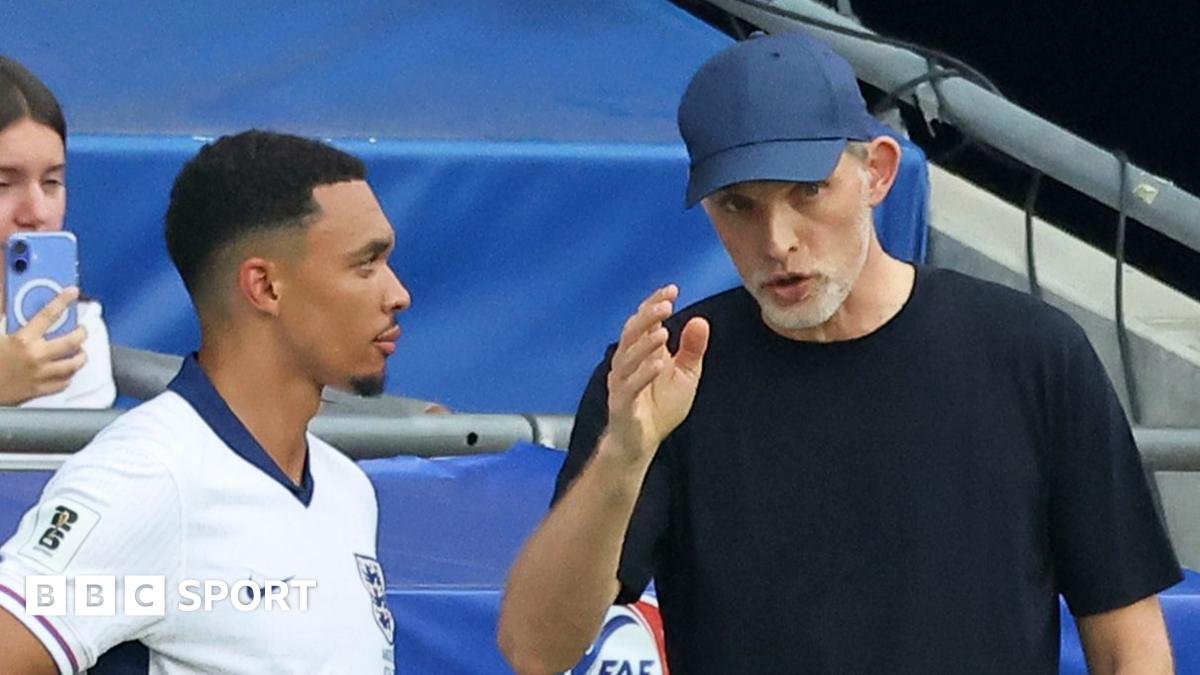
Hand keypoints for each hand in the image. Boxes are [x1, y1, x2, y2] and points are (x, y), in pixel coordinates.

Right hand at [0, 287, 87, 404]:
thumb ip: (4, 318)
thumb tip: (7, 301)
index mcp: (22, 340)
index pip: (48, 314)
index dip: (62, 300)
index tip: (71, 293)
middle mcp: (36, 357)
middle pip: (72, 342)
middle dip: (81, 333)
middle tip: (81, 329)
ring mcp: (40, 375)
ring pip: (73, 364)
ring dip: (80, 356)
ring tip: (80, 351)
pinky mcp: (39, 391)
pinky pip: (64, 382)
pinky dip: (68, 375)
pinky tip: (66, 370)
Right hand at [604, 285, 709, 464]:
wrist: (641, 441)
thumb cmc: (660, 406)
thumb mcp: (685, 374)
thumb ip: (692, 349)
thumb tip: (701, 320)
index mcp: (641, 351)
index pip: (644, 321)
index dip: (654, 304)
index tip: (672, 290)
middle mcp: (627, 362)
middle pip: (632, 333)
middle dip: (647, 317)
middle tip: (666, 304)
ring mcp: (622, 382)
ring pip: (628, 357)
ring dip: (645, 343)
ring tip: (663, 332)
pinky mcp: (622, 404)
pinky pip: (630, 386)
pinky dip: (643, 374)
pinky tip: (658, 364)